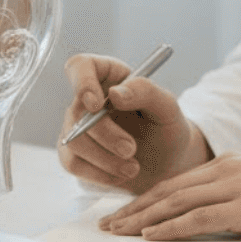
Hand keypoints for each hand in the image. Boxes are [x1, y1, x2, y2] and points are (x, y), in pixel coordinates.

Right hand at [57, 54, 210, 192]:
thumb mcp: (167, 107)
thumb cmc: (165, 129)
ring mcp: (75, 128)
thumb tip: (115, 93)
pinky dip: (99, 174)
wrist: (166, 165)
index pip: (79, 66)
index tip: (97, 104)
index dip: (82, 83)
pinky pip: (73, 163)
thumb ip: (146, 92)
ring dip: (105, 158)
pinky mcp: (73, 154)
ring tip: (133, 168)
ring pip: (73, 141)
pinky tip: (121, 174)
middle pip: (77, 112)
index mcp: (108, 77)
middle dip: (105, 135)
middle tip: (131, 149)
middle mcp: (86, 100)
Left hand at [99, 154, 240, 241]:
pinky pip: (196, 218)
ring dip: (141, 219)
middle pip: (166, 191)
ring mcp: (234, 188)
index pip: (174, 182)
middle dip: (132, 209)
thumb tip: (205, 218)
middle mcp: (225, 171)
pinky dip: (169, 228)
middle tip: (106, 224)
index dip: (144, 198)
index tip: (121, 212)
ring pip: (174, 203)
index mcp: (227, 165)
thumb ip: (232, 198)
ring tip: (117, 232)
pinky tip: (149, 236)